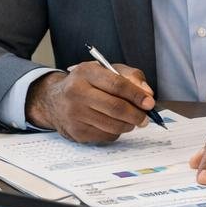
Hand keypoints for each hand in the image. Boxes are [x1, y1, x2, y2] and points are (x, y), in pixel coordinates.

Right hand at [26, 62, 156, 143]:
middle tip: (145, 117)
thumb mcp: (106, 71)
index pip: (117, 85)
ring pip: (113, 125)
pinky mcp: (76, 132)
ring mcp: (74, 114)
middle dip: (136, 114)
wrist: (55, 100)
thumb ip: (130, 77)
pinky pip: (106, 135)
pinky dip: (116, 131)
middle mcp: (76, 92)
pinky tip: (114, 123)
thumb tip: (147, 93)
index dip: (137, 95)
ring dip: (129, 125)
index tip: (150, 103)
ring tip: (132, 120)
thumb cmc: (87, 83)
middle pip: (115, 108)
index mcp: (86, 73)